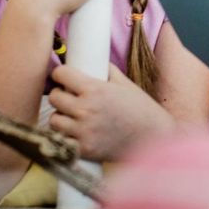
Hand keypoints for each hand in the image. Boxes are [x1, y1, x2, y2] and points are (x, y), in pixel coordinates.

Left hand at [49, 63, 175, 161]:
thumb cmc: (141, 109)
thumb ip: (105, 70)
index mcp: (95, 89)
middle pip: (54, 97)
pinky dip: (66, 136)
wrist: (154, 138)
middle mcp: (86, 109)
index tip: (64, 78)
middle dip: (60, 95)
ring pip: (54, 120)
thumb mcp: (124, 83)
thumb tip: (90, 59)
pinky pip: (61, 139)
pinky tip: (77, 133)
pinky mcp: (84, 149)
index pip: (60, 74)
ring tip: (72, 118)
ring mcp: (84, 131)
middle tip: (69, 98)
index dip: (61, 75)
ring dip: (61, 117)